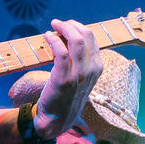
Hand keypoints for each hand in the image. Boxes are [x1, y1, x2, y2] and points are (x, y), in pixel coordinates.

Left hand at [32, 19, 103, 138]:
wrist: (57, 120)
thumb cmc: (66, 97)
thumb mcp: (81, 78)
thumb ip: (80, 60)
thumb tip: (69, 37)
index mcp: (97, 67)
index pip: (92, 38)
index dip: (77, 27)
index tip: (65, 26)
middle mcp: (91, 70)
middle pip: (86, 35)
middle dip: (70, 25)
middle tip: (58, 24)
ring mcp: (79, 75)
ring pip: (75, 40)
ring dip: (62, 28)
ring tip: (53, 26)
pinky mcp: (63, 79)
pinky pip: (61, 52)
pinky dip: (53, 40)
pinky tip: (47, 37)